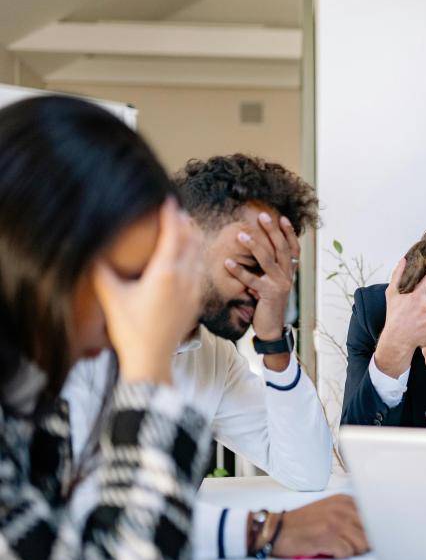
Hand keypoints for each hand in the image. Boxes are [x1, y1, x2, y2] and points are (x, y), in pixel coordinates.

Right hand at [93, 198, 203, 383]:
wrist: (151, 360)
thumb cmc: (130, 330)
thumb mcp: (111, 297)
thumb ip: (102, 271)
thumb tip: (93, 251)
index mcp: (165, 273)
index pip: (173, 235)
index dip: (171, 215)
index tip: (168, 199)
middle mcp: (185, 279)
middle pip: (191, 241)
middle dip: (184, 223)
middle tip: (176, 209)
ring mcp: (194, 290)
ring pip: (198, 255)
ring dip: (193, 238)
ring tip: (185, 226)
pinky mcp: (196, 302)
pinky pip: (199, 270)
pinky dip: (195, 256)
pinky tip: (189, 256)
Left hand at [224, 212, 299, 340]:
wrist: (271, 327)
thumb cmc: (268, 302)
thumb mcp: (273, 282)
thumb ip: (270, 267)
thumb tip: (260, 248)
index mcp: (290, 271)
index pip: (293, 247)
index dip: (289, 232)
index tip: (282, 217)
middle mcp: (288, 275)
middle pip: (281, 248)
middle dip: (272, 230)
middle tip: (262, 216)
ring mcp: (279, 284)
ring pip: (268, 260)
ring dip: (254, 245)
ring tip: (241, 234)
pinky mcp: (268, 294)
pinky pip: (252, 280)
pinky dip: (239, 271)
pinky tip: (227, 263)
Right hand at [269, 494, 368, 558]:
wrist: (276, 530)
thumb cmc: (302, 524)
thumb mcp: (329, 510)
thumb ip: (350, 515)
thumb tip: (375, 530)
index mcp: (344, 500)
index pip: (374, 516)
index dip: (373, 531)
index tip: (370, 537)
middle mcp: (342, 508)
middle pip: (371, 531)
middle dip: (363, 543)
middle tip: (348, 545)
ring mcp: (335, 522)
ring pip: (362, 544)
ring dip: (352, 551)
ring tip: (337, 548)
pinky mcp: (328, 536)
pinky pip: (347, 553)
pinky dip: (339, 556)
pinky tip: (328, 550)